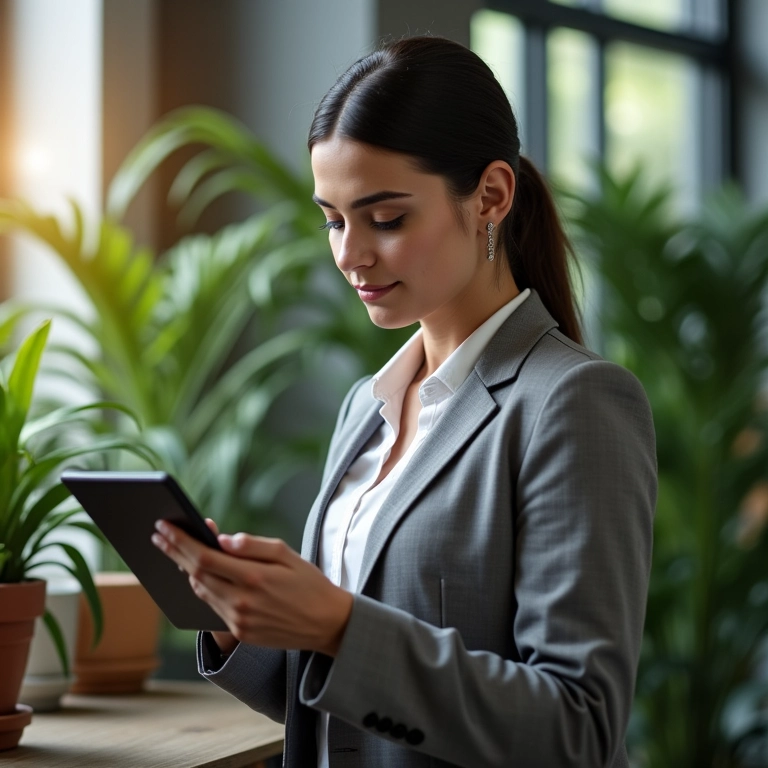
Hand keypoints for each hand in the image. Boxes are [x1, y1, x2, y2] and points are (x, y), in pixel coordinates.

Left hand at [151, 520, 352, 655]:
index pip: (205, 556)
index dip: (180, 541)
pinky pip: (213, 606)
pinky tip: (198, 575)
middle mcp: (241, 602)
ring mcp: (239, 621)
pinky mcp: (240, 633)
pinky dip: (203, 587)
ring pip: (201, 591)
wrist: (327, 623)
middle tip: (158, 535)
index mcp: (254, 577)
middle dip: (174, 552)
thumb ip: (253, 545)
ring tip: (174, 551)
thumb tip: (221, 539)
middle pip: (195, 574)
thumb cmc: (309, 582)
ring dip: (185, 570)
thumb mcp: (288, 554)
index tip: (165, 527)